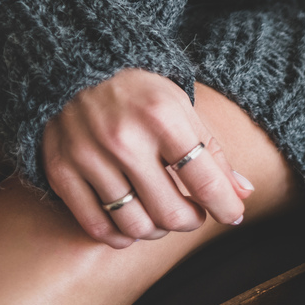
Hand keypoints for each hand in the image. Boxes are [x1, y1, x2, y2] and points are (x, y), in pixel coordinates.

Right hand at [42, 69, 253, 247]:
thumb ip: (212, 152)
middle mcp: (122, 138)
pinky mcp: (61, 170)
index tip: (233, 216)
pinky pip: (97, 227)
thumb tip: (243, 194)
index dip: (226, 208)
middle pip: (170, 213)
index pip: (205, 182)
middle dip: (191, 221)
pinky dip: (121, 237)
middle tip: (194, 213)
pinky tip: (133, 224)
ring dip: (158, 230)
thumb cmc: (138, 93)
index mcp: (161, 118)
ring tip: (163, 215)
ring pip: (135, 225)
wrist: (74, 67)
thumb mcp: (181, 108)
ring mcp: (87, 156)